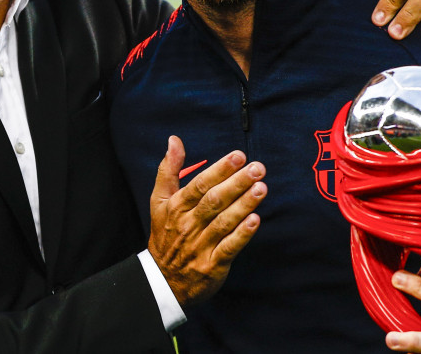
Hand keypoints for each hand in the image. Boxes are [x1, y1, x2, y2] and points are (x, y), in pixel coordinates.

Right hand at [148, 136, 266, 304]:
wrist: (162, 280)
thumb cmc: (165, 234)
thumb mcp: (159, 201)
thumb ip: (168, 170)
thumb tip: (174, 140)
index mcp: (176, 207)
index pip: (200, 185)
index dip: (220, 170)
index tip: (238, 156)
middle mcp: (188, 224)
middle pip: (214, 201)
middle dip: (237, 183)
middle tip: (258, 168)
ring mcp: (200, 245)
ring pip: (224, 222)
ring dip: (244, 204)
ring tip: (261, 188)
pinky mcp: (212, 265)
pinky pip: (229, 248)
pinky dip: (242, 234)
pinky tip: (255, 220)